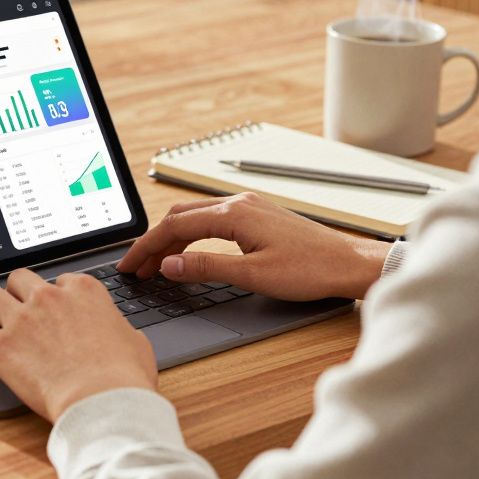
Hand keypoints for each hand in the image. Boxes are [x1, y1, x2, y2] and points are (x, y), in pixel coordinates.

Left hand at [0, 268, 156, 421]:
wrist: (102, 401)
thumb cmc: (123, 378)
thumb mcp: (135, 341)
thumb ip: (118, 328)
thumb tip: (117, 332)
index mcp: (84, 291)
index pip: (60, 281)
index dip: (54, 297)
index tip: (50, 311)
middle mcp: (49, 297)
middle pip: (19, 279)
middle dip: (15, 294)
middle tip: (14, 311)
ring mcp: (22, 319)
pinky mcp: (1, 346)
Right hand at [117, 193, 390, 300]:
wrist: (348, 263)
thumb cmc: (310, 270)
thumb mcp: (253, 275)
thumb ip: (206, 268)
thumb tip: (169, 265)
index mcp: (234, 214)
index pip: (174, 227)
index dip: (147, 248)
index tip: (130, 266)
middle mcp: (238, 203)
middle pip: (179, 217)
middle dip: (154, 242)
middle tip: (138, 268)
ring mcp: (249, 206)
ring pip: (195, 216)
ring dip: (172, 239)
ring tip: (158, 265)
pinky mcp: (258, 215)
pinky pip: (212, 218)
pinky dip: (192, 235)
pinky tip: (189, 252)